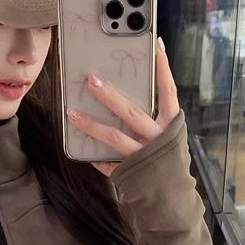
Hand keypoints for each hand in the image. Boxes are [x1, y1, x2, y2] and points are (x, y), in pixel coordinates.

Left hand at [66, 37, 181, 176]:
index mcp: (172, 125)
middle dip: (110, 95)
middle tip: (91, 79)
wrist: (173, 201)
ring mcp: (143, 157)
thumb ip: (154, 118)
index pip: (168, 91)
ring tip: (71, 112)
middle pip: (132, 112)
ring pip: (114, 137)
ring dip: (90, 124)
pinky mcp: (130, 173)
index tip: (155, 44)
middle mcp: (159, 139)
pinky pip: (107, 163)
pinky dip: (96, 157)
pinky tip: (85, 152)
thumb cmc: (167, 162)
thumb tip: (123, 95)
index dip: (162, 68)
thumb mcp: (169, 138)